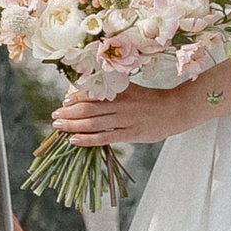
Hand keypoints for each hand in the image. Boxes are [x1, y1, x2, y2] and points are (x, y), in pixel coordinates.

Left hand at [53, 85, 203, 147]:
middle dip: (69, 113)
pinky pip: (105, 137)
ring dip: (73, 125)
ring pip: (93, 123)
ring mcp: (126, 119)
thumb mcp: (131, 89)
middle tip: (55, 116)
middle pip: (88, 108)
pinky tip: (75, 140)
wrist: (175, 110)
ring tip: (59, 127)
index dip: (75, 98)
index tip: (64, 101)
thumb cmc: (151, 100)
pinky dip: (88, 139)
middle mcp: (121, 104)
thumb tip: (88, 92)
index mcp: (120, 90)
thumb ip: (113, 90)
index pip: (92, 93)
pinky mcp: (131, 134)